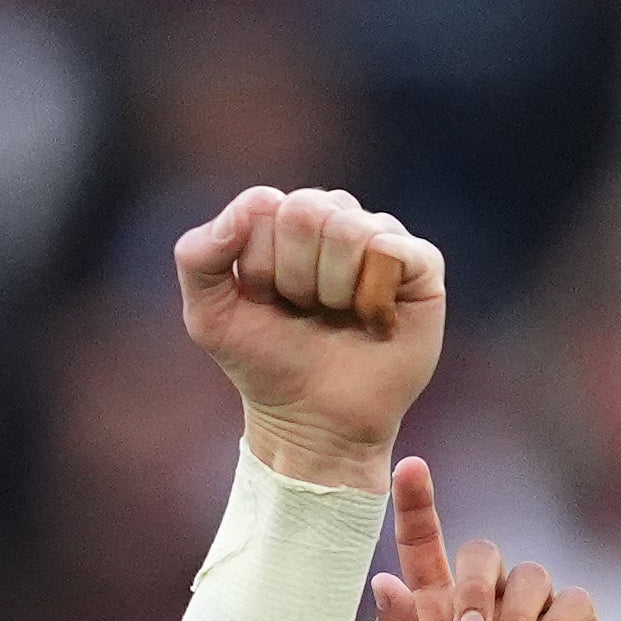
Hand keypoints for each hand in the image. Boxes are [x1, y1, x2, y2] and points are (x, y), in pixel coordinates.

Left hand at [178, 186, 446, 491]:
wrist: (313, 421)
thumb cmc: (265, 364)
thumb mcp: (208, 316)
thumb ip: (198, 255)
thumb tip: (259, 199)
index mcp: (284, 219)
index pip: (264, 204)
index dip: (258, 262)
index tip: (264, 299)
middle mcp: (335, 218)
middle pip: (308, 209)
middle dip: (295, 273)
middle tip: (303, 310)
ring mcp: (380, 238)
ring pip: (349, 228)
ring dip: (333, 288)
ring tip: (337, 316)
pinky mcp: (421, 265)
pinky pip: (391, 249)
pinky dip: (373, 294)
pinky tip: (372, 319)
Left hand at [369, 459, 606, 620]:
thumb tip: (383, 580)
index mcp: (434, 616)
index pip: (424, 545)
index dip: (417, 504)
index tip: (411, 466)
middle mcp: (484, 607)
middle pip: (482, 553)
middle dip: (475, 589)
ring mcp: (532, 619)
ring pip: (530, 575)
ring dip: (515, 620)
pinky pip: (573, 602)